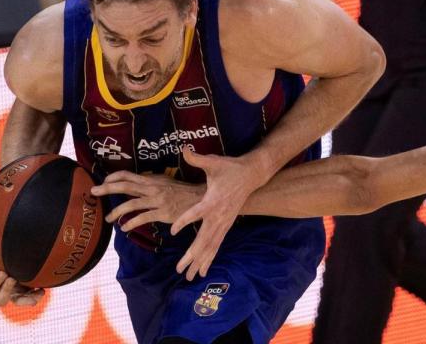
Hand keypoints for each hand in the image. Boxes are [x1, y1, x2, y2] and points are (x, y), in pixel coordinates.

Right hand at [0, 240, 43, 306]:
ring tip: (35, 296)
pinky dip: (36, 295)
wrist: (9, 252)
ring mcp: (13, 292)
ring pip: (18, 302)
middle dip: (6, 291)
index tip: (3, 272)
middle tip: (12, 279)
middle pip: (0, 300)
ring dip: (26, 300)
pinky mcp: (25, 290)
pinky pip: (31, 298)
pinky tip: (42, 290)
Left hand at [92, 171, 205, 231]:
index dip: (113, 177)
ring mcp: (157, 200)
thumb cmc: (183, 192)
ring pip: (132, 203)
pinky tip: (125, 227)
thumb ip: (151, 184)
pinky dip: (131, 222)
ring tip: (108, 218)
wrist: (201, 199)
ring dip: (116, 211)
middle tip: (93, 191)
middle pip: (125, 186)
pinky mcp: (163, 213)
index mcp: (152, 180)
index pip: (128, 175)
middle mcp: (153, 188)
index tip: (103, 181)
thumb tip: (136, 186)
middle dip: (107, 188)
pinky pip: (143, 218)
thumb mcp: (166, 183)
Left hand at [170, 146, 262, 280]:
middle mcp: (219, 215)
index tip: (173, 232)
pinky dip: (209, 258)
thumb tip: (184, 148)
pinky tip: (202, 270)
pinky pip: (216, 244)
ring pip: (211, 246)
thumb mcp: (213, 162)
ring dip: (200, 261)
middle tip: (180, 269)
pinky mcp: (226, 225)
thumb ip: (197, 158)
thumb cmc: (230, 168)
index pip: (197, 213)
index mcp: (213, 200)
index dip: (185, 222)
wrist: (253, 175)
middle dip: (192, 255)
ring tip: (190, 276)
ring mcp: (224, 222)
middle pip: (204, 239)